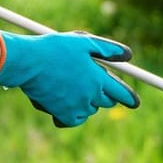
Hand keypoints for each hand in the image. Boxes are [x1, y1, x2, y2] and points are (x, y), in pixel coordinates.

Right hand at [0, 31, 138, 127]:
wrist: (27, 63)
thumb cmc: (55, 48)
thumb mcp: (83, 42)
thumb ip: (108, 49)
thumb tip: (128, 56)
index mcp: (98, 78)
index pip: (121, 93)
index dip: (128, 97)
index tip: (134, 102)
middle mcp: (90, 96)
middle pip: (106, 102)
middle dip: (103, 94)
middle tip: (91, 84)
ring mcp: (76, 107)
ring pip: (88, 110)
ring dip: (85, 102)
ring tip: (69, 86)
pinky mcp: (61, 115)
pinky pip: (73, 120)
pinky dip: (70, 114)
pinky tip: (62, 101)